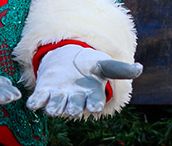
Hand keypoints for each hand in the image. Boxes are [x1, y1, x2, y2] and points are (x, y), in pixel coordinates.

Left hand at [27, 46, 142, 117]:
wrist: (70, 61)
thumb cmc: (91, 67)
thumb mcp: (105, 65)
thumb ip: (119, 69)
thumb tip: (140, 68)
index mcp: (91, 96)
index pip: (94, 103)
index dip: (94, 105)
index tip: (94, 106)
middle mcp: (75, 101)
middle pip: (73, 108)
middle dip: (72, 109)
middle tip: (72, 109)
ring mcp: (59, 98)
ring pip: (55, 107)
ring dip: (53, 108)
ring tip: (51, 109)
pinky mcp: (44, 92)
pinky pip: (39, 100)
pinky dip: (35, 103)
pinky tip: (32, 103)